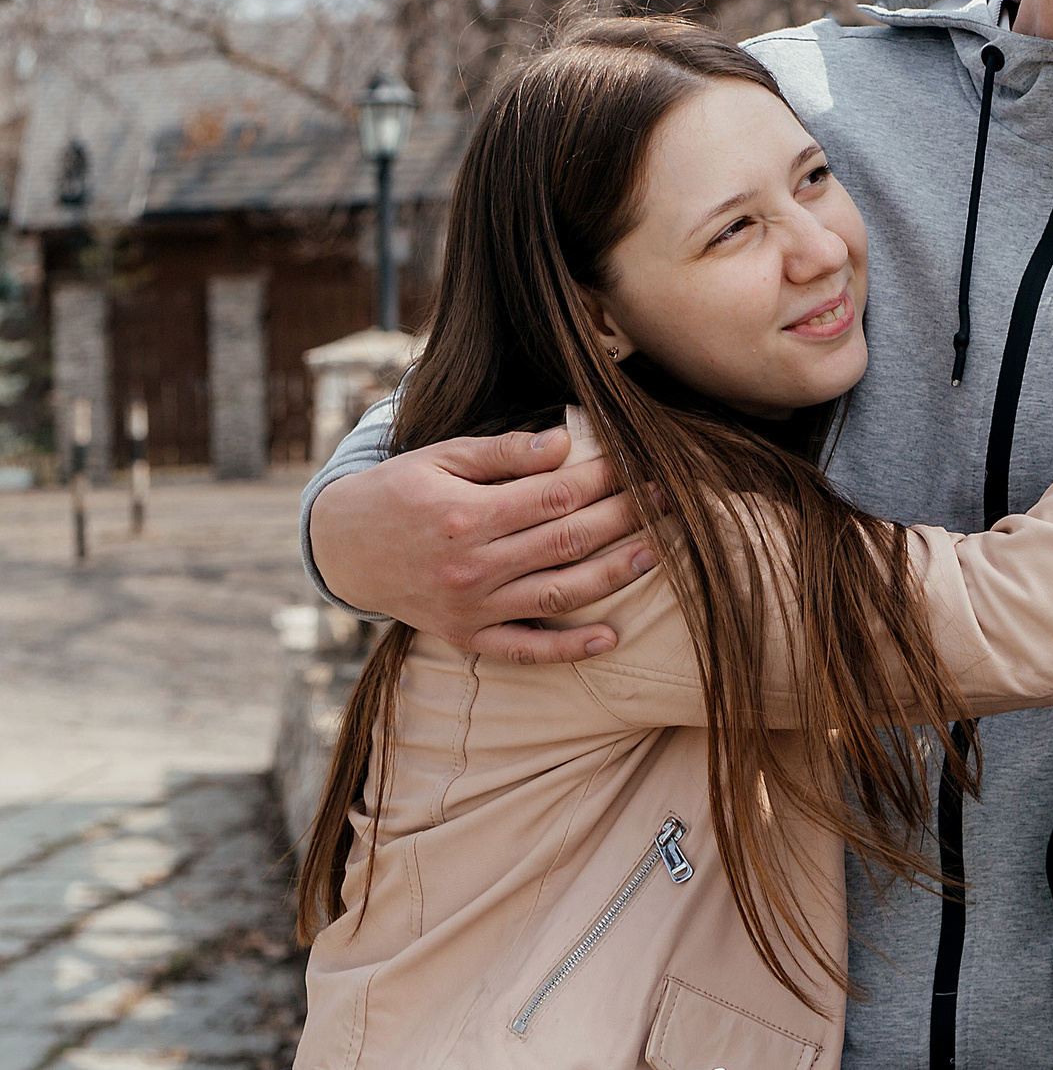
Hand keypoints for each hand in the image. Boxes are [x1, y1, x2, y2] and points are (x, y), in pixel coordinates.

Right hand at [307, 426, 654, 664]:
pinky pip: (525, 649)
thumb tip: (563, 443)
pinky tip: (611, 636)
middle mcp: (472, 566)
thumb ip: (502, 452)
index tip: (643, 460)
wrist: (342, 548)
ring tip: (662, 550)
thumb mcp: (440, 457)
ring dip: (617, 573)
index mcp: (466, 515)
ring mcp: (471, 607)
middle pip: (569, 541)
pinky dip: (568, 647)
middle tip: (670, 498)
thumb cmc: (400, 491)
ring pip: (559, 592)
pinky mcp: (468, 637)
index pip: (557, 495)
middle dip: (628, 517)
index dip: (607, 477)